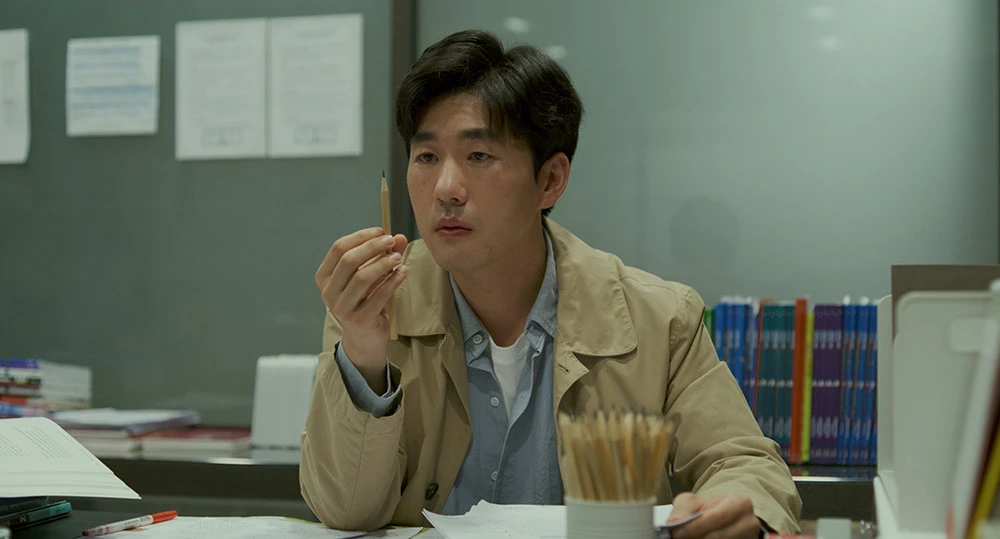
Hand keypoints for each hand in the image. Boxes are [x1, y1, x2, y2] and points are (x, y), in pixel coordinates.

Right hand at [315, 227, 408, 391]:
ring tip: (398, 257)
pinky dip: (392, 281)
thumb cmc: (366, 300)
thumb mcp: (372, 275)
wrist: (364, 337)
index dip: (360, 237)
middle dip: (372, 247)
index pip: (338, 248)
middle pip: (348, 261)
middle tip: (391, 240)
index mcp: (325, 277)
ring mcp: (341, 308)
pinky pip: (378, 296)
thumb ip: (383, 255)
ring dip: (383, 263)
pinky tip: (403, 272)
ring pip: (361, 278)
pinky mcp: (359, 320)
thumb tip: (399, 237)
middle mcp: (328, 292)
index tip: (381, 231)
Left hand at [667, 492, 762, 538]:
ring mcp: (749, 538)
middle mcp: (749, 523)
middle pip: (719, 536)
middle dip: (695, 538)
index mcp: (740, 504)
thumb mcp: (694, 502)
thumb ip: (683, 509)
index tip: (676, 532)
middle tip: (678, 538)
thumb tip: (674, 522)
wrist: (725, 516)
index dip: (694, 527)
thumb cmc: (710, 509)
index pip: (716, 517)